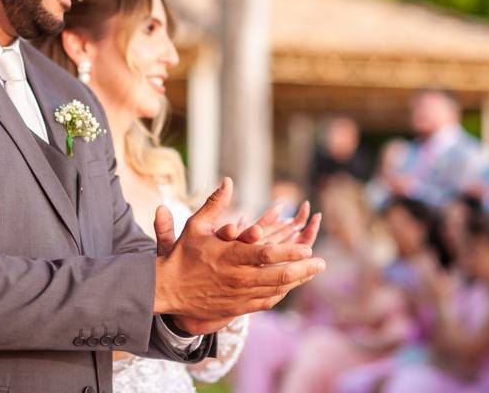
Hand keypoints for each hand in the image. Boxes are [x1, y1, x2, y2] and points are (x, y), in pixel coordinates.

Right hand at [153, 178, 325, 332]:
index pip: (267, 255)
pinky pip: (266, 302)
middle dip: (304, 269)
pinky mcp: (237, 307)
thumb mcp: (196, 225)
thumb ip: (215, 203)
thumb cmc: (183, 255)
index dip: (290, 252)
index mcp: (230, 257)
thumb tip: (228, 180)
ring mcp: (238, 295)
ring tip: (313, 272)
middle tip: (321, 262)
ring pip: (276, 291)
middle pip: (278, 276)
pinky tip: (291, 286)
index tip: (308, 247)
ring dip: (297, 282)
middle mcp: (237, 278)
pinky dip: (281, 293)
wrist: (167, 289)